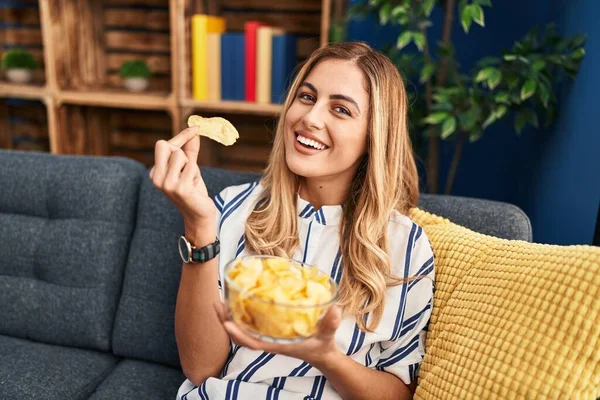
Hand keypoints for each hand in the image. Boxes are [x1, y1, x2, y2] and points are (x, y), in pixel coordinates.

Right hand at [149, 127, 215, 227]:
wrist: (199, 215)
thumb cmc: (194, 190)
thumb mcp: (189, 168)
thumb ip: (190, 150)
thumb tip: (195, 130)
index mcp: (154, 172)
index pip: (163, 145)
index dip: (181, 136)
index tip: (195, 128)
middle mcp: (156, 178)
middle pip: (170, 148)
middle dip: (183, 154)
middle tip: (188, 169)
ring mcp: (167, 184)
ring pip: (180, 156)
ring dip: (192, 166)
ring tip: (191, 180)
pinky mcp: (180, 189)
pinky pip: (191, 166)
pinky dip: (197, 174)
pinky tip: (194, 187)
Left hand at [215, 303, 342, 365]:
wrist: (321, 353)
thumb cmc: (322, 345)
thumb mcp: (327, 334)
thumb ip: (330, 323)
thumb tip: (334, 310)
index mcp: (278, 344)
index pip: (253, 342)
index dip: (239, 335)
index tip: (226, 324)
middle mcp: (268, 339)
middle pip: (241, 334)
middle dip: (227, 321)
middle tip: (217, 303)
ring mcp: (267, 334)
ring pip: (243, 327)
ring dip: (230, 315)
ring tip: (221, 298)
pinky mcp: (269, 328)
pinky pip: (250, 322)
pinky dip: (240, 312)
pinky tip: (237, 298)